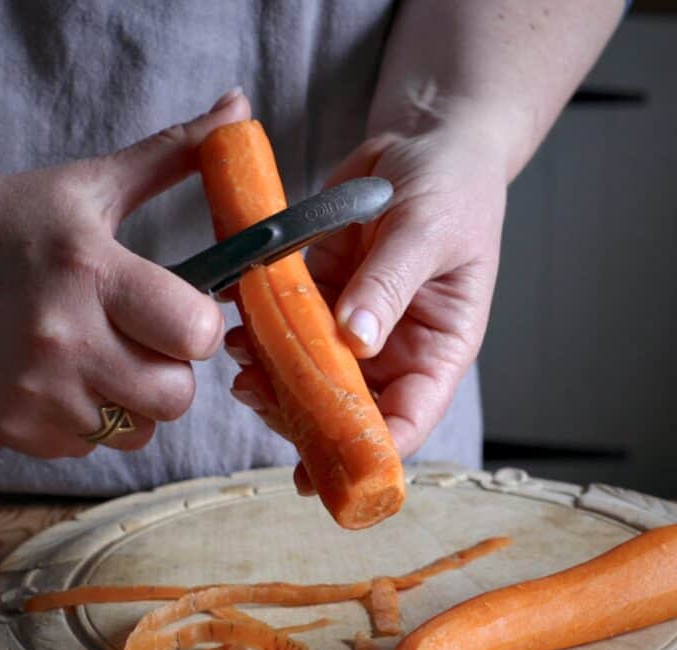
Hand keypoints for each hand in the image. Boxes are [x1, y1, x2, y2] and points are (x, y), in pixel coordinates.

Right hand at [0, 89, 250, 456]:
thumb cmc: (4, 224)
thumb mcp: (87, 186)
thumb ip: (171, 154)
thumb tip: (238, 110)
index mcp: (90, 271)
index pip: (195, 333)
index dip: (201, 327)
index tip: (184, 314)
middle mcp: (63, 339)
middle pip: (176, 396)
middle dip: (174, 372)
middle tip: (147, 343)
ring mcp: (36, 393)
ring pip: (141, 432)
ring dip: (136, 403)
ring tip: (104, 361)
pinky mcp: (15, 429)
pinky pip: (92, 447)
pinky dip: (92, 421)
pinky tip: (65, 381)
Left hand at [226, 122, 505, 489]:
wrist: (424, 143)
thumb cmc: (452, 186)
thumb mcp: (430, 230)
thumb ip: (391, 284)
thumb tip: (356, 342)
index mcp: (435, 350)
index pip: (408, 420)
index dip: (369, 451)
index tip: (326, 466)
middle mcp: (392, 350)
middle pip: (347, 409)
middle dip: (303, 417)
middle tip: (261, 403)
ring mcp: (350, 328)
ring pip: (308, 375)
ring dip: (272, 378)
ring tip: (241, 365)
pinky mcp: (319, 299)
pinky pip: (286, 328)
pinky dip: (259, 334)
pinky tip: (237, 328)